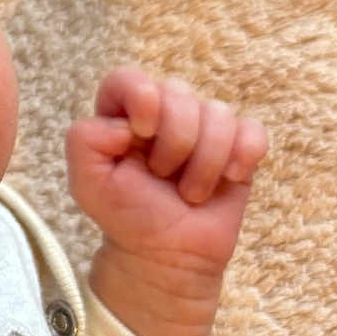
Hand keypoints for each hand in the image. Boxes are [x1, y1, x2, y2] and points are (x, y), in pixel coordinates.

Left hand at [66, 66, 267, 335]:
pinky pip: (252, 130)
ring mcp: (204, 128)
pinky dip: (242, 155)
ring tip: (190, 191)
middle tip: (163, 177)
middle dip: (175, 141)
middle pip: (179, 91)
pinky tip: (229, 178)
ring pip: (218, 112)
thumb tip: (125, 123)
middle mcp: (164, 113)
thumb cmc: (127, 217)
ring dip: (205, 160)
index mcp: (124, 115)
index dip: (141, 98)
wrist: (168, 256)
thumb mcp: (87, 183)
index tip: (142, 133)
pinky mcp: (239, 146)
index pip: (129, 79)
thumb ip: (84, 140)